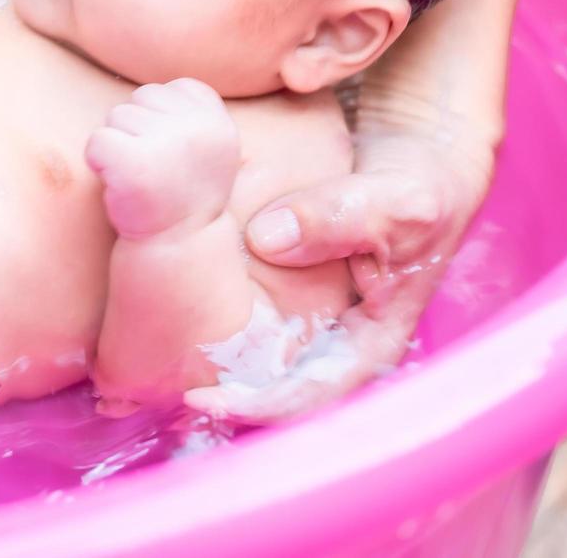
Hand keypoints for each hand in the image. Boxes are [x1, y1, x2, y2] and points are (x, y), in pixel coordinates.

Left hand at [85, 79, 240, 238]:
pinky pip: (96, 141)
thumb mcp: (199, 141)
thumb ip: (183, 106)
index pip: (164, 90)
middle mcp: (199, 126)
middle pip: (137, 100)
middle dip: (135, 133)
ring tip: (141, 181)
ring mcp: (168, 144)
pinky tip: (121, 187)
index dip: (157, 124)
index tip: (173, 160)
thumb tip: (143, 50)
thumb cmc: (179, 192)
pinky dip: (98, 163)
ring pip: (114, 118)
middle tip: (154, 173)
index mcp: (216, 117)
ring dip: (118, 149)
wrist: (176, 250)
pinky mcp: (134, 163)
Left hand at [184, 114, 495, 421]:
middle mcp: (336, 343)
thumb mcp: (396, 199)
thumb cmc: (420, 188)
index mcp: (370, 345)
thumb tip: (267, 238)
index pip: (311, 396)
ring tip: (146, 367)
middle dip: (217, 394)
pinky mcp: (287, 290)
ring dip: (208, 362)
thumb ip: (339, 216)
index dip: (256, 404)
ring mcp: (311, 318)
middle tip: (154, 388)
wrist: (420, 163)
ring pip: (254, 357)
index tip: (201, 397)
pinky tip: (163, 312)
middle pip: (272, 387)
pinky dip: (212, 319)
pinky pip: (247, 317)